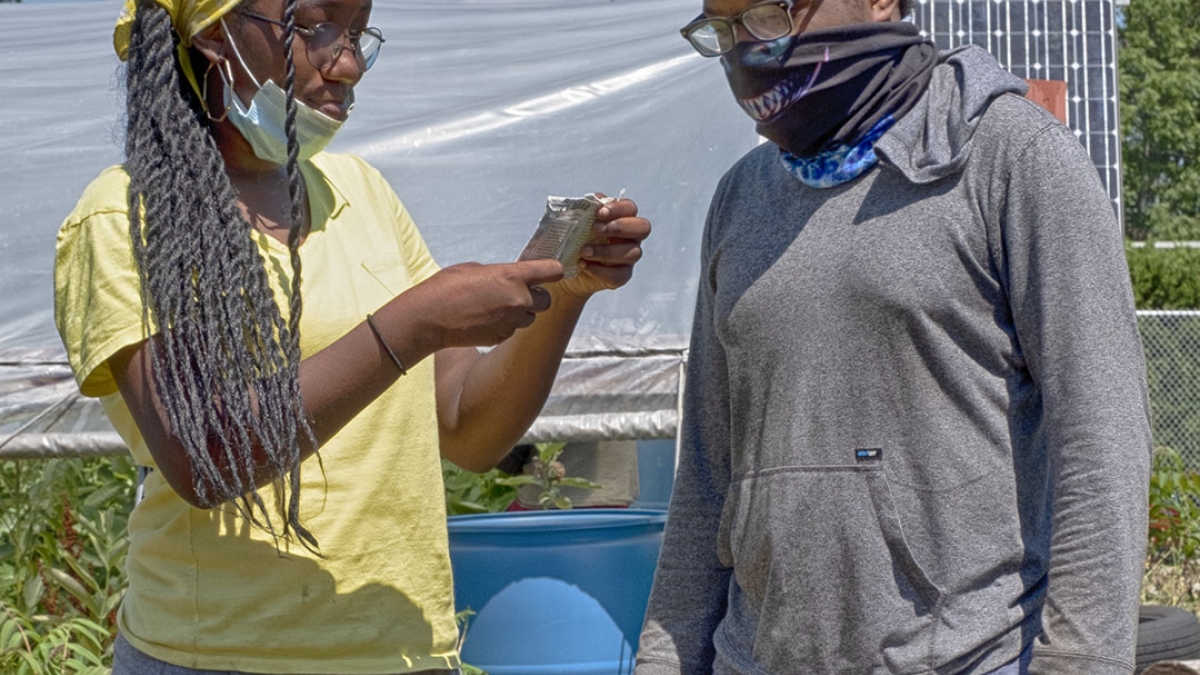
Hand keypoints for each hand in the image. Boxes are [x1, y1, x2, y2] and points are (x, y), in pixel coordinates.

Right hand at [408, 259, 562, 348]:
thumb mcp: (475, 269)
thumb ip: (500, 274)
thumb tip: (509, 280)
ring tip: (495, 307)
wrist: (429, 318)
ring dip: (520, 313)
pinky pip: (512, 330)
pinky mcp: (502, 338)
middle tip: (518, 293)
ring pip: (529, 318)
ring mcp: (511, 322)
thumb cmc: (446, 288)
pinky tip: (484, 320)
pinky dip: (504, 325)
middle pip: (546, 300)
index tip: (551, 272)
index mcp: (512, 276)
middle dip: (536, 296)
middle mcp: (518, 300)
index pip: (553, 271)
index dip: (553, 271)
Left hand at [554, 196, 650, 299]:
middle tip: (595, 230)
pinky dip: (600, 270)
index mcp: (622, 218)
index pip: (630, 208)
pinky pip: (619, 274)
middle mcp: (631, 236)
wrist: (564, 267)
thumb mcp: (572, 221)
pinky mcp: (622, 276)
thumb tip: (593, 199)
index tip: (599, 213)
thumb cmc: (572, 238)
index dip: (618, 208)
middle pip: (643, 228)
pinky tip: (584, 264)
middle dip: (620, 227)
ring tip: (583, 251)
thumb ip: (583, 208)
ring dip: (607, 251)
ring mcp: (629, 257)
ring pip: (633, 253)